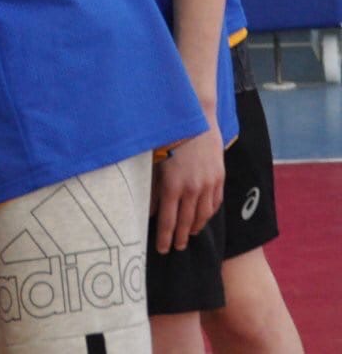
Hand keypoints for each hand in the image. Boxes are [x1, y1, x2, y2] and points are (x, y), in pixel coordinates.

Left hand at [151, 126, 224, 252]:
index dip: (164, 237)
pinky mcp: (219, 177)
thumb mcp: (154, 162)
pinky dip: (208, 214)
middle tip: (175, 249)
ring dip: (194, 228)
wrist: (196, 120)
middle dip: (179, 237)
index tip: (162, 250)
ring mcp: (209, 184)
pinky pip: (215, 202)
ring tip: (188, 237)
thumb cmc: (168, 138)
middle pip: (185, 221)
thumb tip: (149, 209)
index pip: (167, 220)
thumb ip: (151, 187)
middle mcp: (192, 188)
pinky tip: (203, 219)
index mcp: (172, 185)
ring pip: (202, 215)